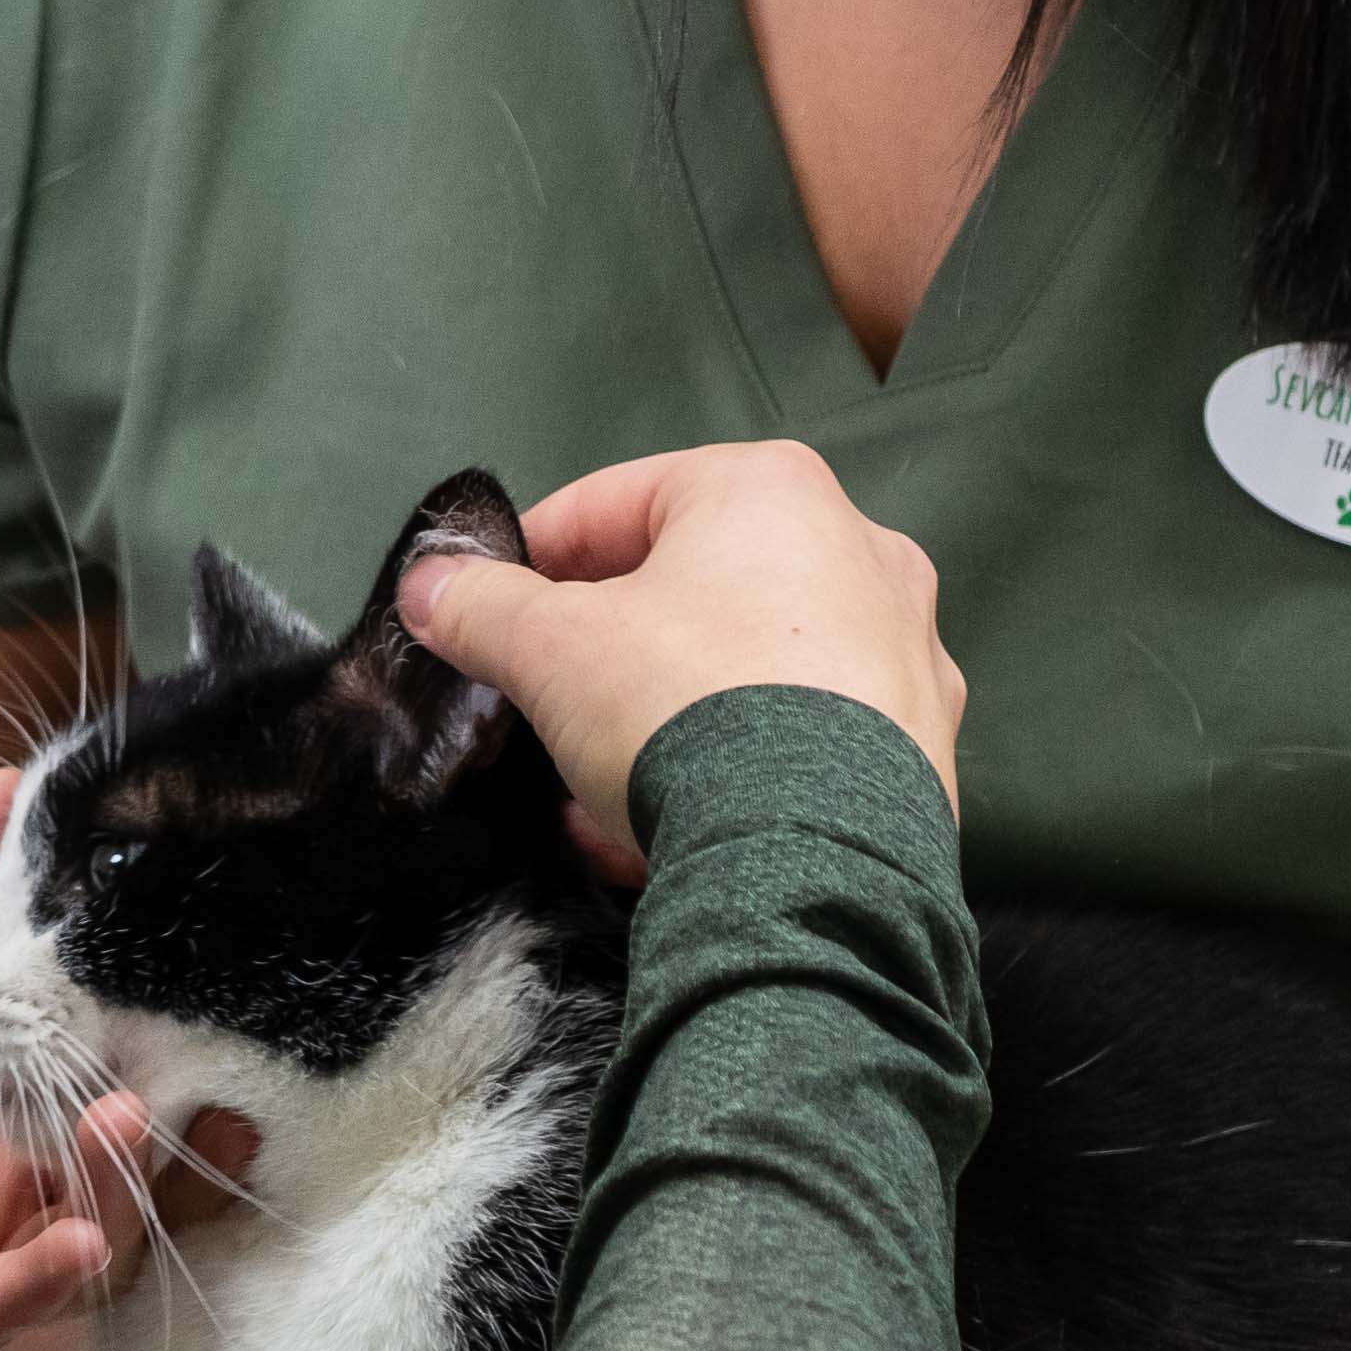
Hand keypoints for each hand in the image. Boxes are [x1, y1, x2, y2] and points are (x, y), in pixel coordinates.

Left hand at [0, 777, 153, 1350]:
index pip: (81, 1053)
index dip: (144, 1029)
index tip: (187, 973)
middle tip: (190, 1073)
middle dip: (155, 1123)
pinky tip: (70, 1241)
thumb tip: (10, 782)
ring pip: (73, 1231)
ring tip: (124, 1125)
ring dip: (113, 1189)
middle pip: (100, 1152)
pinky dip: (38, 1279)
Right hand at [397, 438, 964, 848]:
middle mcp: (859, 551)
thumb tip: (430, 587)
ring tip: (595, 788)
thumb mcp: (551, 649)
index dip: (533, 558)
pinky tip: (667, 829)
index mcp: (771, 490)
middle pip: (689, 589)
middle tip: (544, 705)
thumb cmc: (681, 706)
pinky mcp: (920, 749)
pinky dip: (731, 772)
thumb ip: (483, 608)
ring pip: (745, 671)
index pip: (614, 503)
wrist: (812, 860)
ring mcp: (903, 652)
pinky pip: (796, 744)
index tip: (485, 612)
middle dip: (605, 653)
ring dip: (662, 720)